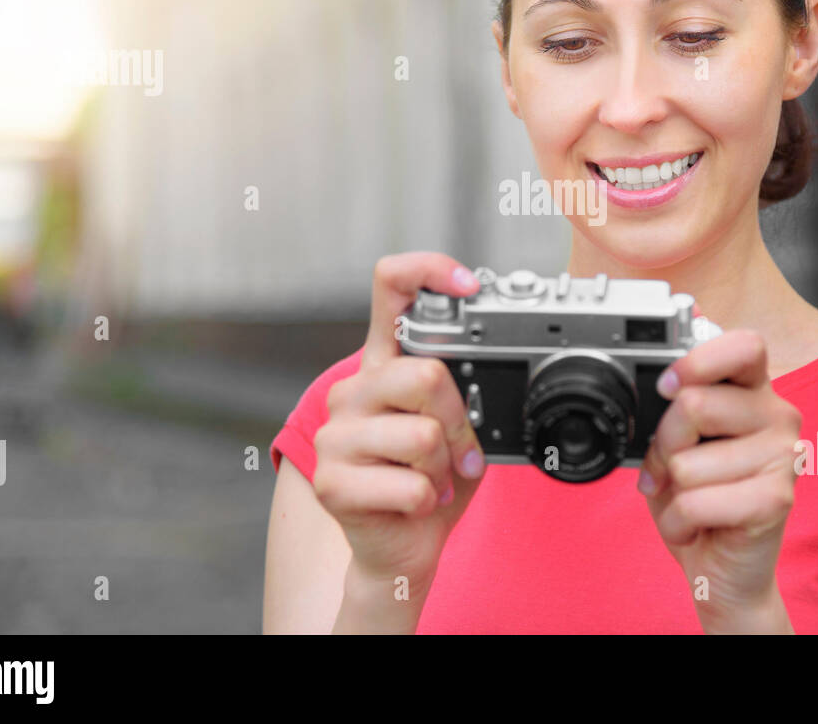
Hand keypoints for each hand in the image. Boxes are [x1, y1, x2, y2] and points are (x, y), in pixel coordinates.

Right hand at [312, 252, 486, 610]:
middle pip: (425, 375)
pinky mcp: (332, 482)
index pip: (391, 285)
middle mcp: (352, 390)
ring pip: (423, 437)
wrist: (401, 547)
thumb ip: (458, 390)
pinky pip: (413, 485)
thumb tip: (484, 376)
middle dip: (458, 421)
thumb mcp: (453, 426)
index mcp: (382, 364)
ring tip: (433, 479)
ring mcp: (335, 435)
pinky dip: (430, 501)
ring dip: (445, 469)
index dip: (430, 270)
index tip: (469, 285)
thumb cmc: (431, 481)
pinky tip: (415, 503)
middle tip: (458, 451)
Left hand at [637, 328, 800, 632]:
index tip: (668, 386)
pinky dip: (679, 521)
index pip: (745, 345)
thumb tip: (662, 388)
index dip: (700, 361)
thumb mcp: (675, 447)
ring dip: (671, 492)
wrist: (722, 569)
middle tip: (675, 470)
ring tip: (691, 502)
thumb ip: (671, 412)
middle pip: (694, 405)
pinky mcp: (777, 499)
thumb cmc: (699, 500)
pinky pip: (695, 501)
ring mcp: (783, 456)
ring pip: (687, 461)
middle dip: (665, 445)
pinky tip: (698, 526)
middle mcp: (778, 416)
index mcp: (754, 392)